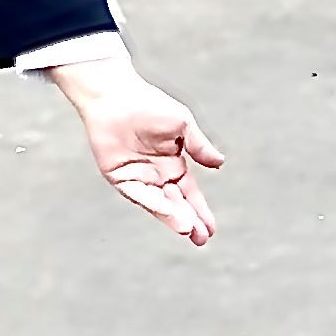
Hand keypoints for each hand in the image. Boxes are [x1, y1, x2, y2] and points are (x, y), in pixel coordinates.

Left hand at [49, 60, 223, 246]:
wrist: (116, 96)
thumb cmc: (149, 105)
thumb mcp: (182, 125)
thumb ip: (199, 146)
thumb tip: (219, 163)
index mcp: (173, 164)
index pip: (189, 194)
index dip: (200, 211)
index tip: (211, 229)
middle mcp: (156, 175)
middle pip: (175, 204)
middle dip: (189, 221)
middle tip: (202, 238)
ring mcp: (137, 178)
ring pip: (158, 203)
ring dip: (173, 217)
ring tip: (188, 229)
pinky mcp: (119, 177)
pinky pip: (138, 194)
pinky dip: (154, 204)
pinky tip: (169, 214)